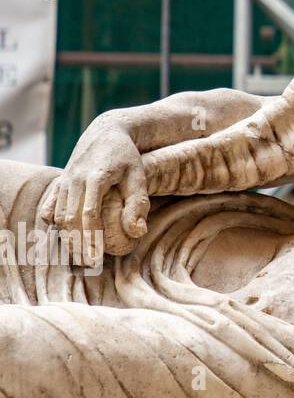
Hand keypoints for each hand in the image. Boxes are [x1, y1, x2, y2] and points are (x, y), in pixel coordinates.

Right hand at [40, 115, 149, 263]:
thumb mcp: (139, 176)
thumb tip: (136, 232)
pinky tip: (67, 237)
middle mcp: (74, 179)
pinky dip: (56, 225)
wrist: (106, 133)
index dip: (91, 239)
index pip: (88, 214)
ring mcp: (64, 181)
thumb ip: (138, 203)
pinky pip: (50, 208)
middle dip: (78, 244)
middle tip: (89, 263)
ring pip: (58, 216)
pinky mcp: (58, 183)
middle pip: (70, 219)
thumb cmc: (127, 157)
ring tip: (81, 255)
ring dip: (67, 237)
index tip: (97, 259)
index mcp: (96, 177)